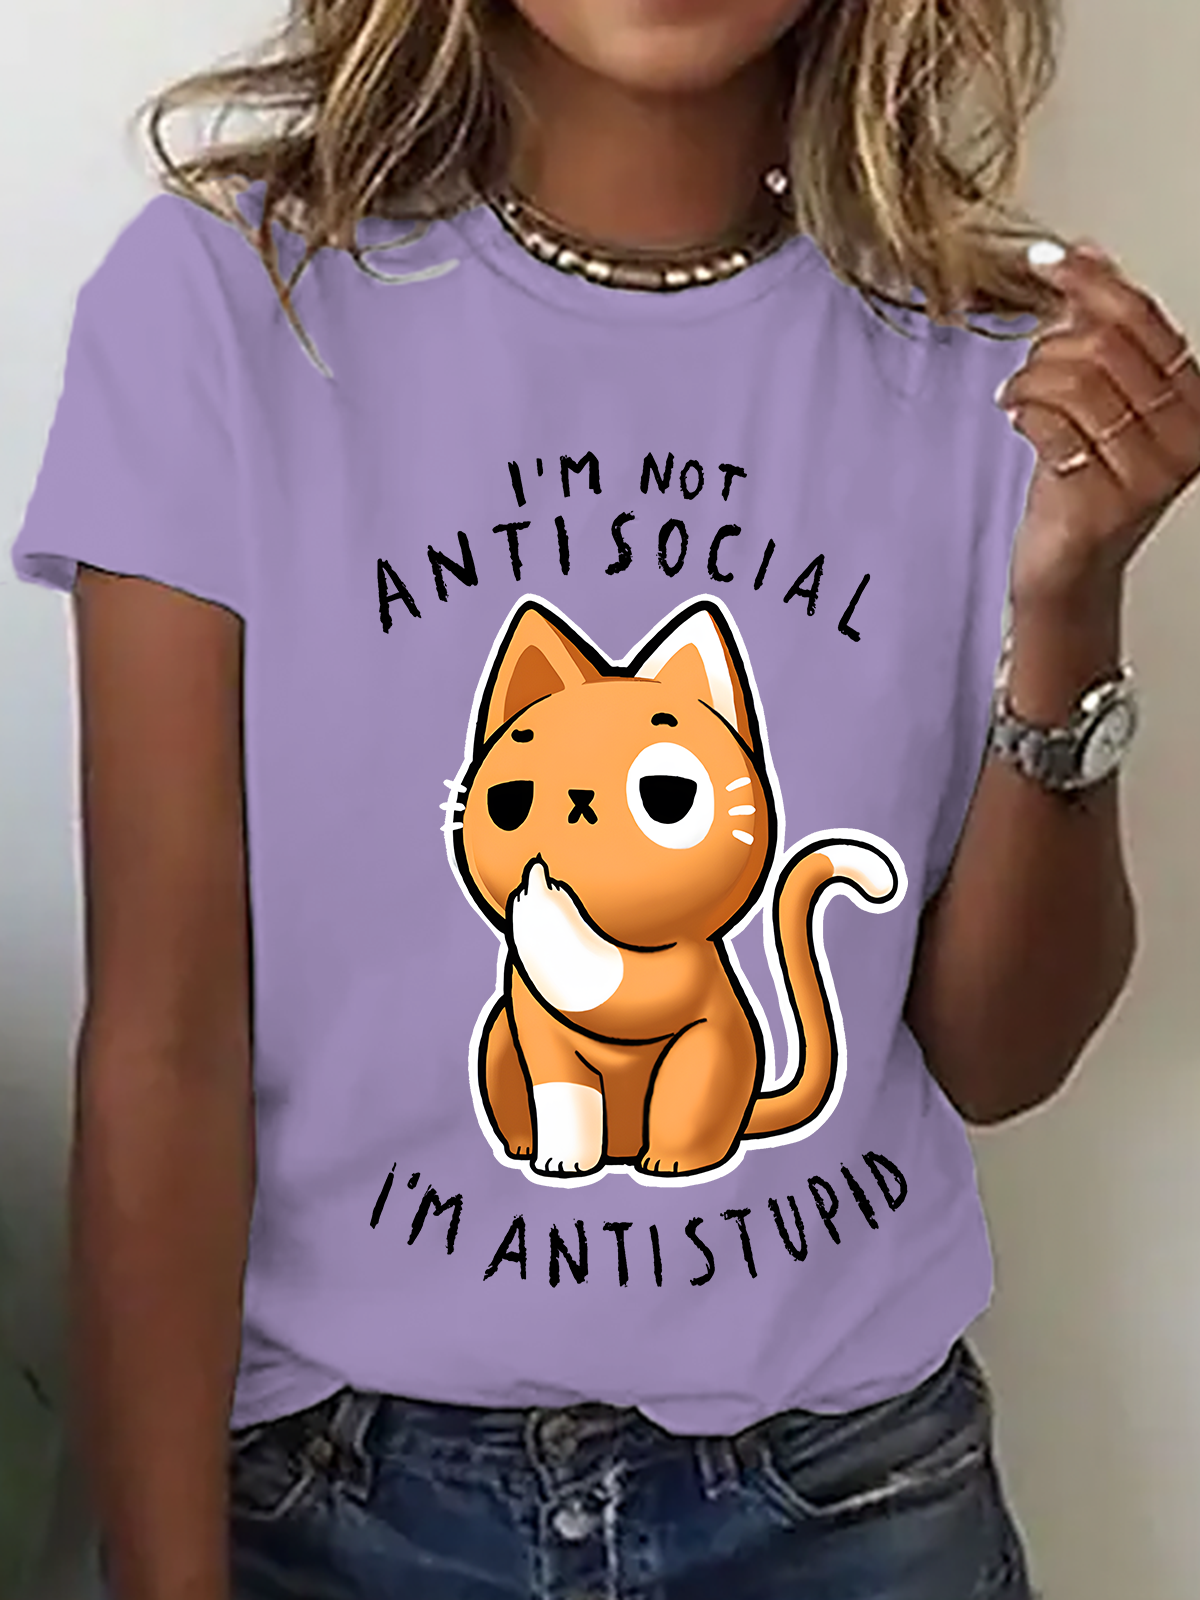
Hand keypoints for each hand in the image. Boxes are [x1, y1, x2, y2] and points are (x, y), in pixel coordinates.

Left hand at [997, 240, 1199, 613]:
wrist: (1070, 566)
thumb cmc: (1085, 483)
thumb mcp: (1101, 398)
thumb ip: (1100, 329)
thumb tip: (1089, 252)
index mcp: (1194, 398)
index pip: (1142, 318)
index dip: (1088, 281)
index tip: (1046, 260)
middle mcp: (1185, 435)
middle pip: (1105, 346)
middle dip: (1049, 346)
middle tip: (1029, 370)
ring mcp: (1149, 472)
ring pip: (1075, 381)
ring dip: (1030, 380)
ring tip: (1017, 397)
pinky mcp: (1104, 501)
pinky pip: (1051, 425)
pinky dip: (1022, 413)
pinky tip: (1017, 420)